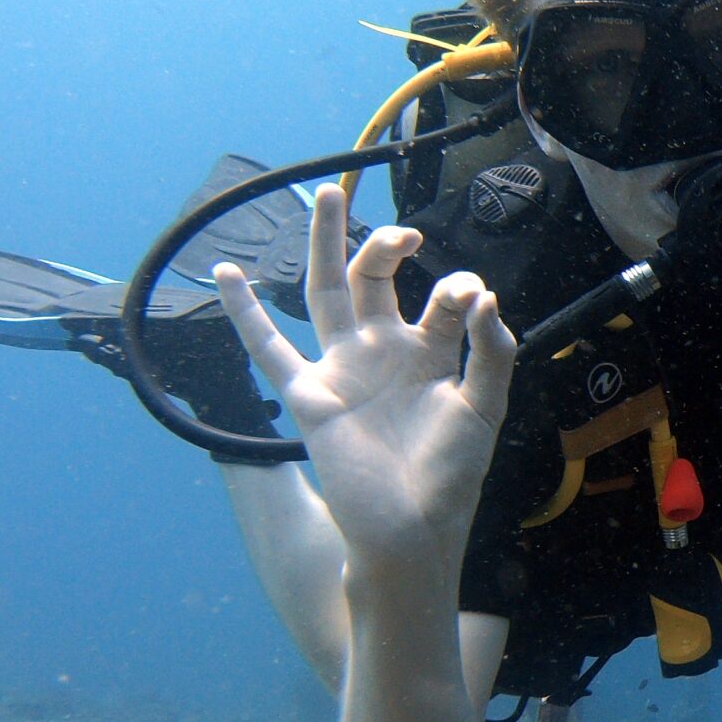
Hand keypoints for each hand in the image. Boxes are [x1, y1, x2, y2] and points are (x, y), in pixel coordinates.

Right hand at [213, 183, 514, 563]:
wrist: (413, 528)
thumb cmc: (453, 475)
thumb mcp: (486, 407)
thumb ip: (493, 352)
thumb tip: (485, 295)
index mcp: (432, 354)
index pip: (444, 300)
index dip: (458, 289)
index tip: (471, 296)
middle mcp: (385, 352)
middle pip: (376, 279)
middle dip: (387, 245)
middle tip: (405, 230)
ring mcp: (344, 368)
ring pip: (327, 292)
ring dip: (326, 244)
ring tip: (327, 194)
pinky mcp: (311, 394)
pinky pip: (269, 348)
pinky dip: (245, 313)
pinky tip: (228, 275)